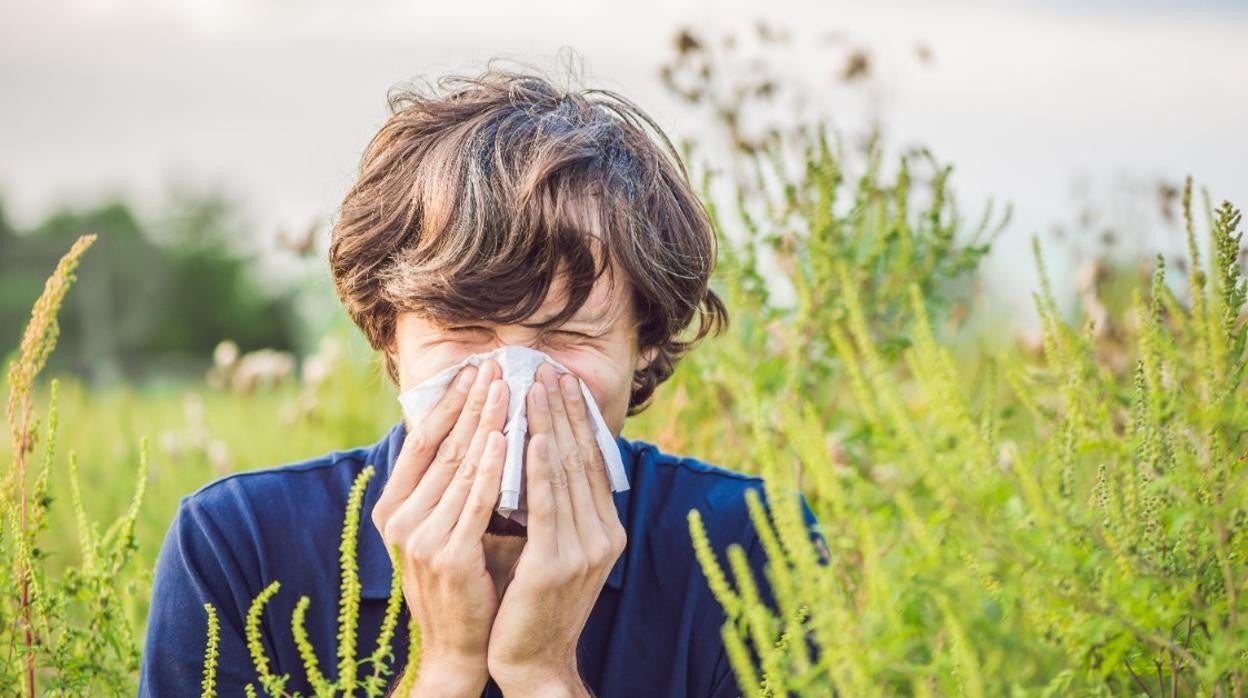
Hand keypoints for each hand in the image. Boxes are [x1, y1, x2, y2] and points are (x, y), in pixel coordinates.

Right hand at [371, 360, 509, 696]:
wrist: (458, 648)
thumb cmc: (462, 583)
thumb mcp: (446, 528)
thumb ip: (453, 487)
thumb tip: (478, 432)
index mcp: (395, 508)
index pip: (422, 442)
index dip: (448, 403)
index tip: (473, 369)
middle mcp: (400, 519)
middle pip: (442, 447)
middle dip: (472, 402)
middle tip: (496, 364)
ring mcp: (420, 538)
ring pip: (461, 467)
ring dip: (486, 422)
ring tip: (506, 387)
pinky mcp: (448, 556)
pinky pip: (476, 501)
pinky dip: (492, 467)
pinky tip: (507, 438)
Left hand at [487, 364, 626, 695]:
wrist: (533, 662)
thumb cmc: (533, 604)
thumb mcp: (553, 550)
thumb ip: (555, 510)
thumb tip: (542, 458)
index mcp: (605, 530)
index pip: (591, 463)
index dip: (578, 420)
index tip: (563, 382)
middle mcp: (603, 536)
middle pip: (583, 460)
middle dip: (566, 411)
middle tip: (551, 369)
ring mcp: (584, 551)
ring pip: (567, 474)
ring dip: (553, 426)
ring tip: (538, 388)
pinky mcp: (556, 565)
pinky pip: (548, 505)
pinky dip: (543, 468)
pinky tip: (536, 437)